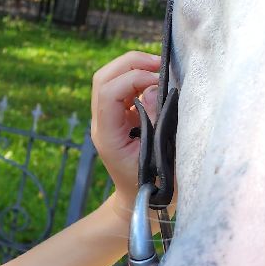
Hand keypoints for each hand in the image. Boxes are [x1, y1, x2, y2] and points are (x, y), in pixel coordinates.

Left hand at [90, 51, 160, 207]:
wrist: (141, 202)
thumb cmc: (154, 186)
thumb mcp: (162, 157)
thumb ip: (158, 122)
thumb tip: (153, 89)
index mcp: (108, 136)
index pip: (108, 93)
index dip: (133, 78)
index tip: (159, 80)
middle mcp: (102, 124)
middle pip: (103, 78)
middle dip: (130, 63)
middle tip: (159, 63)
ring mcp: (108, 120)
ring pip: (110, 79)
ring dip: (133, 68)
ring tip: (159, 69)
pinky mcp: (118, 118)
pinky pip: (121, 89)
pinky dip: (137, 78)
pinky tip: (156, 81)